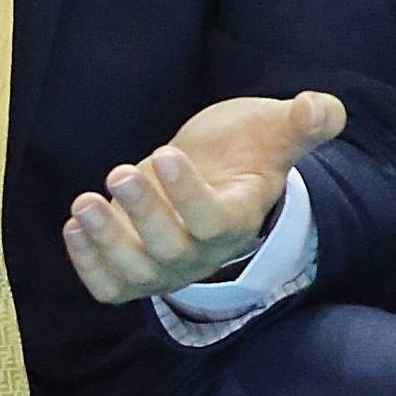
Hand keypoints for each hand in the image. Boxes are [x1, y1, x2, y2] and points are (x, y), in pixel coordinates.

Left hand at [63, 91, 344, 305]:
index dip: (189, 196)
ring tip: (84, 204)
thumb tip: (321, 108)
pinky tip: (75, 227)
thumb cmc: (243, 150)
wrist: (212, 175)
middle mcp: (202, 253)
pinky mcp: (134, 271)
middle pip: (171, 250)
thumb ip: (305, 122)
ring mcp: (166, 267)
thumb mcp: (274, 129)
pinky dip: (88, 265)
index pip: (215, 223)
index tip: (166, 153)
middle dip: (142, 213)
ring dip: (107, 242)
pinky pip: (111, 287)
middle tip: (119, 173)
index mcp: (238, 218)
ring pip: (137, 274)